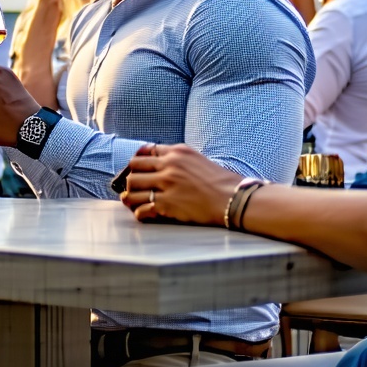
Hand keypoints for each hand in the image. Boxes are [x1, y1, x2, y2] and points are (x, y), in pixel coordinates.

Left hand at [118, 143, 241, 225]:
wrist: (235, 199)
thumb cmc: (220, 182)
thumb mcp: (197, 159)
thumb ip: (176, 159)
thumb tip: (157, 164)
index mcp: (176, 152)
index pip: (144, 152)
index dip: (138, 163)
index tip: (137, 172)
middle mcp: (169, 165)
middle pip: (133, 168)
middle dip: (131, 178)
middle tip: (134, 187)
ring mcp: (166, 184)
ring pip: (132, 188)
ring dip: (131, 196)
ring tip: (134, 202)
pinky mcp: (167, 204)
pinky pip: (142, 208)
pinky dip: (139, 213)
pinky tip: (143, 214)